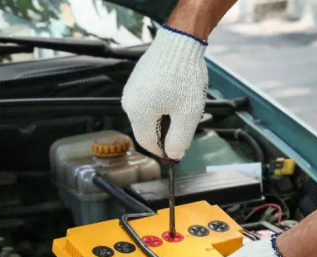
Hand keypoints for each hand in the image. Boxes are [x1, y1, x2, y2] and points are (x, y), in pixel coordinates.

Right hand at [122, 25, 207, 159]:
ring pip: (148, 115)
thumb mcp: (188, 115)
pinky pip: (147, 100)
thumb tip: (172, 155)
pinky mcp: (137, 79)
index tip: (179, 148)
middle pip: (147, 129)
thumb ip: (179, 140)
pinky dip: (161, 103)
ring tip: (183, 104)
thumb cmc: (184, 76)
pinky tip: (176, 94)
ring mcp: (131, 89)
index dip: (164, 150)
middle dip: (166, 130)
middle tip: (186, 122)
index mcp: (138, 113)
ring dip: (165, 116)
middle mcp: (128, 102)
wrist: (180, 41)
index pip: (148, 143)